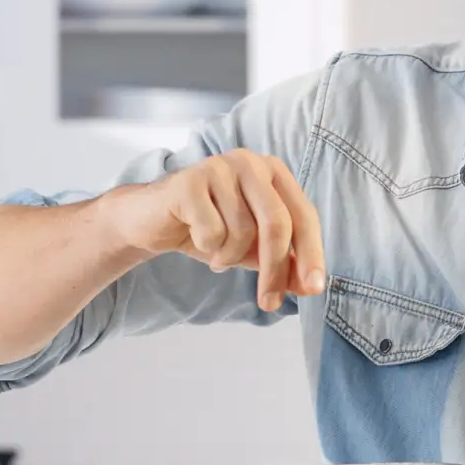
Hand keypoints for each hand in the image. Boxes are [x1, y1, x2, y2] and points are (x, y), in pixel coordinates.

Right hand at [114, 150, 325, 311]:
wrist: (151, 220)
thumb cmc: (208, 229)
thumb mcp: (252, 249)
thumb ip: (283, 262)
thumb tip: (309, 285)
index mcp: (273, 172)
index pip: (304, 215)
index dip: (312, 254)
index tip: (313, 290)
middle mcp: (250, 162)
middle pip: (277, 223)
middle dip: (274, 269)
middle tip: (268, 302)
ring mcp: (219, 167)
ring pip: (242, 231)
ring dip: (229, 257)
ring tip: (216, 254)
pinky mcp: (189, 181)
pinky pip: (212, 232)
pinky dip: (207, 247)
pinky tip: (196, 239)